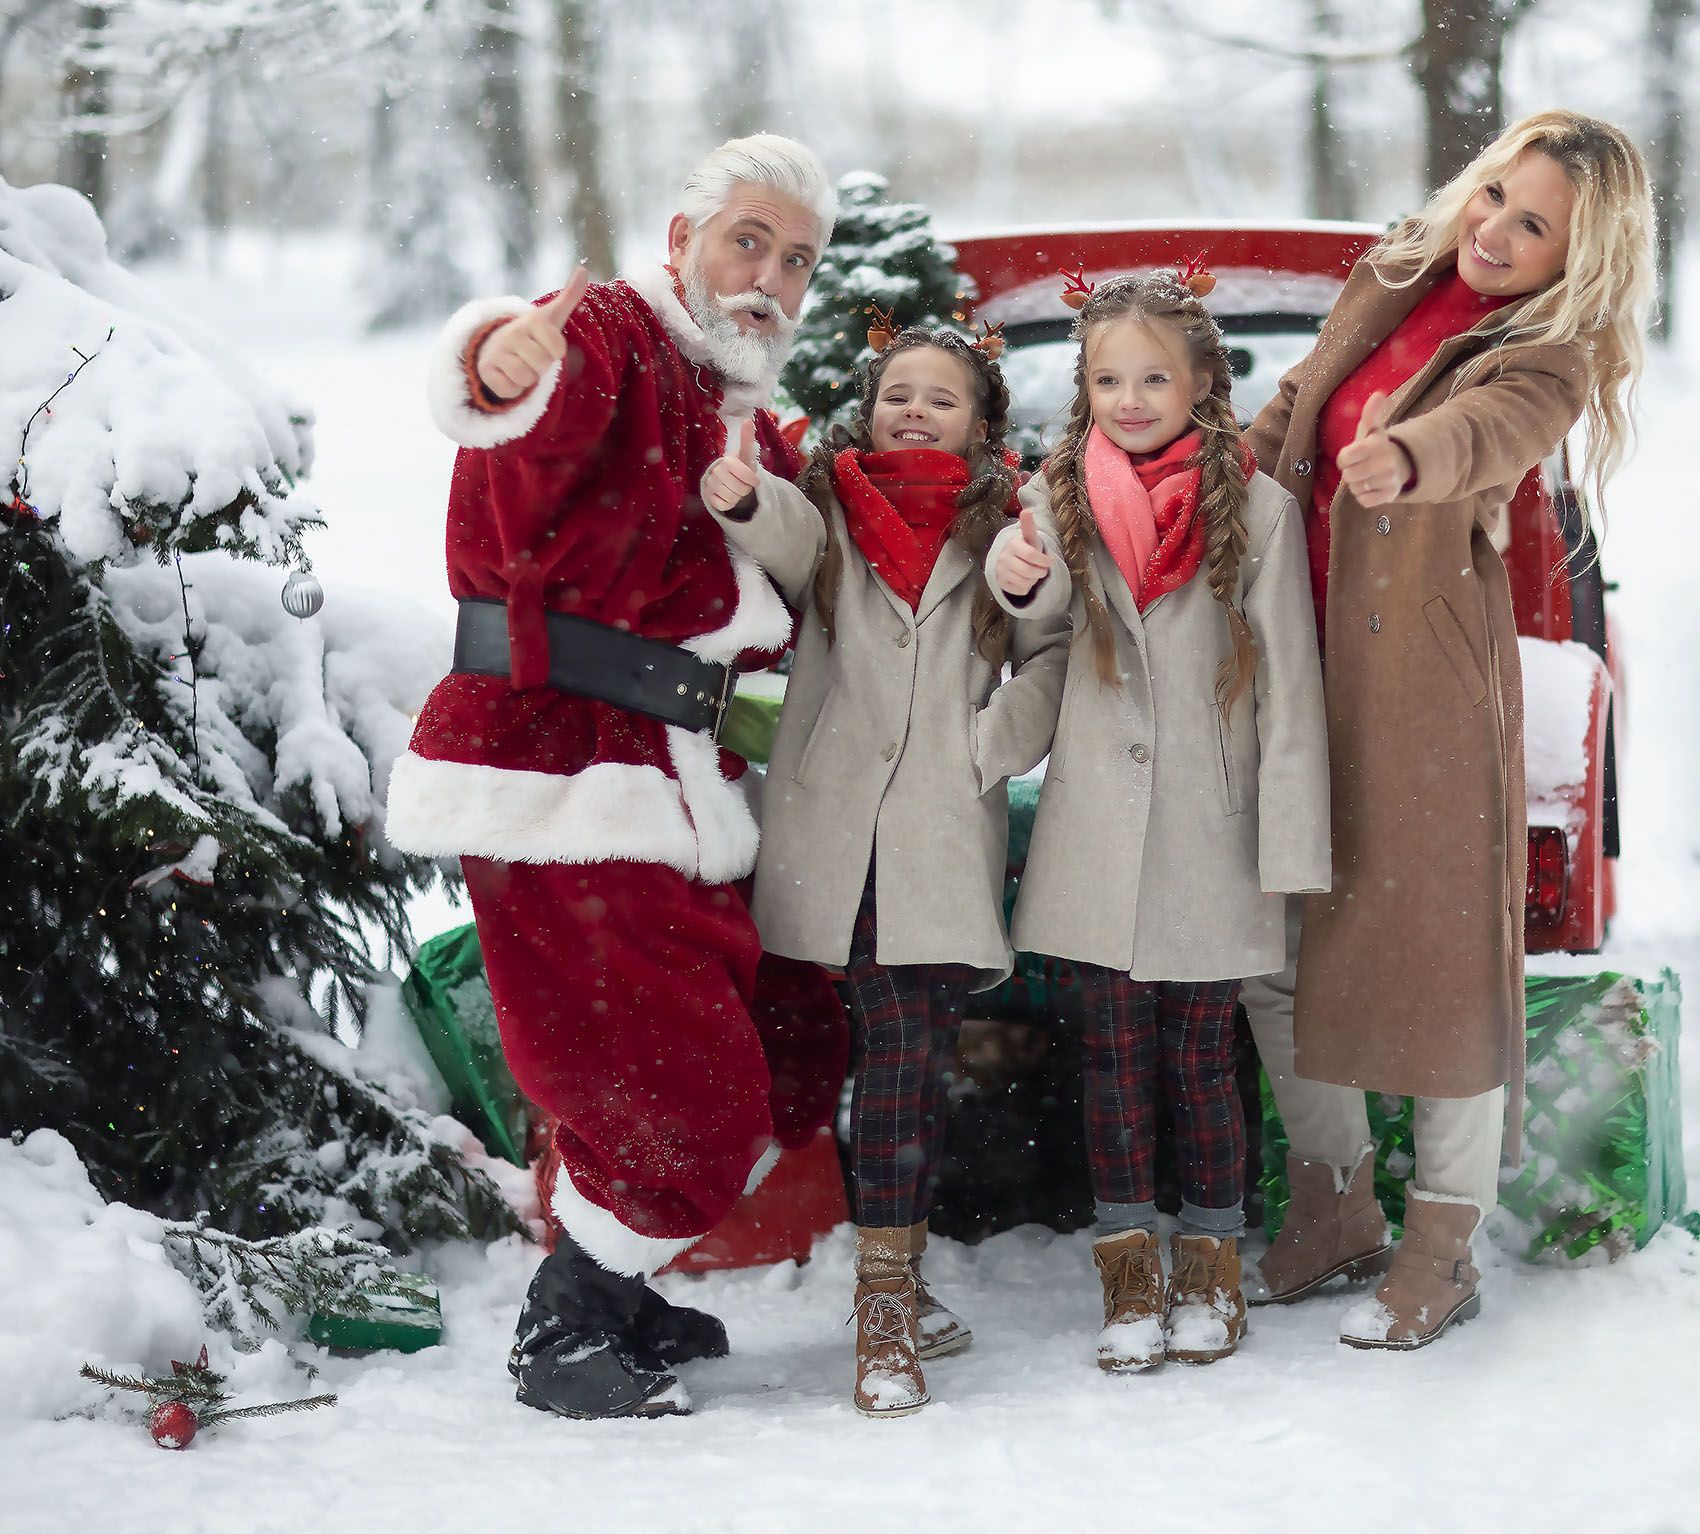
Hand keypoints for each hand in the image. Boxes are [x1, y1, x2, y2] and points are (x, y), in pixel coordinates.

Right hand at [475, 266, 589, 400]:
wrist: (494, 344)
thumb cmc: (531, 333)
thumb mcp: (551, 316)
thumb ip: (569, 296)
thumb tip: (583, 270)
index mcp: (532, 321)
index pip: (557, 350)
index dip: (554, 352)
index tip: (544, 344)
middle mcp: (512, 333)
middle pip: (542, 365)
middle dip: (541, 366)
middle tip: (531, 356)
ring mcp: (496, 352)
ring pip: (527, 379)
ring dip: (528, 378)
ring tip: (521, 365)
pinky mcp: (486, 371)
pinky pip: (511, 391)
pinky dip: (513, 389)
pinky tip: (508, 375)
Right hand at [703, 417, 760, 512]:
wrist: (728, 481)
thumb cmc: (740, 468)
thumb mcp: (746, 456)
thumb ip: (747, 439)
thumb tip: (747, 420)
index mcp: (727, 461)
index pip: (745, 475)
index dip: (752, 481)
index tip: (753, 480)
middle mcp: (716, 471)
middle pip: (739, 489)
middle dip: (745, 490)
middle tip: (743, 486)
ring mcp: (710, 484)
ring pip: (731, 498)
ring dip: (737, 497)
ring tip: (736, 491)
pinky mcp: (707, 496)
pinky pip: (723, 505)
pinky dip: (729, 504)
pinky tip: (728, 497)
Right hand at [995, 507, 1051, 596]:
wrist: (1008, 560)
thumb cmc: (1025, 548)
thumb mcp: (1029, 538)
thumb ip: (1029, 526)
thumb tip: (1026, 511)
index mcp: (1013, 544)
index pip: (1030, 554)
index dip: (1043, 560)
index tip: (1049, 562)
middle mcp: (1004, 558)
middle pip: (1029, 571)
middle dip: (1040, 572)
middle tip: (1042, 570)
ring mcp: (1000, 571)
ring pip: (1025, 582)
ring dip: (1033, 580)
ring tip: (1032, 574)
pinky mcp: (1000, 583)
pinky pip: (1020, 590)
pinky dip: (1026, 587)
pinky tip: (1024, 580)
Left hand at [1334, 391, 1412, 508]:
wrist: (1397, 464)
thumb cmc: (1374, 446)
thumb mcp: (1370, 429)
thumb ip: (1370, 413)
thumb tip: (1379, 394)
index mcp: (1377, 444)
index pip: (1345, 458)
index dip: (1344, 459)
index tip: (1352, 455)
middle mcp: (1386, 461)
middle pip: (1348, 476)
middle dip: (1351, 472)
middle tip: (1361, 466)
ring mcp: (1389, 479)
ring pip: (1356, 488)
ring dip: (1358, 484)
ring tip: (1368, 474)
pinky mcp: (1390, 495)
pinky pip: (1364, 501)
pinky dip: (1364, 496)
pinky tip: (1373, 486)